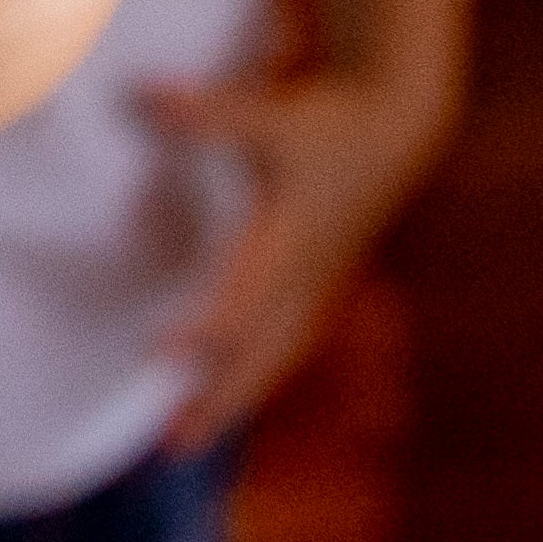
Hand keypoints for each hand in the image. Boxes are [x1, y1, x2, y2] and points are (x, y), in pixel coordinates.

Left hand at [146, 65, 450, 444]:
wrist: (398, 121)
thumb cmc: (333, 116)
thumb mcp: (271, 112)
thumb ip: (208, 113)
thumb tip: (145, 96)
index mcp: (293, 239)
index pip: (246, 300)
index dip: (206, 332)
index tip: (162, 356)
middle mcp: (307, 273)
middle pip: (262, 354)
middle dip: (219, 400)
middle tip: (172, 445)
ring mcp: (319, 282)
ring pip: (276, 356)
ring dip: (235, 398)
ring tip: (190, 437)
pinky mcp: (322, 280)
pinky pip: (287, 344)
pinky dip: (257, 374)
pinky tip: (230, 393)